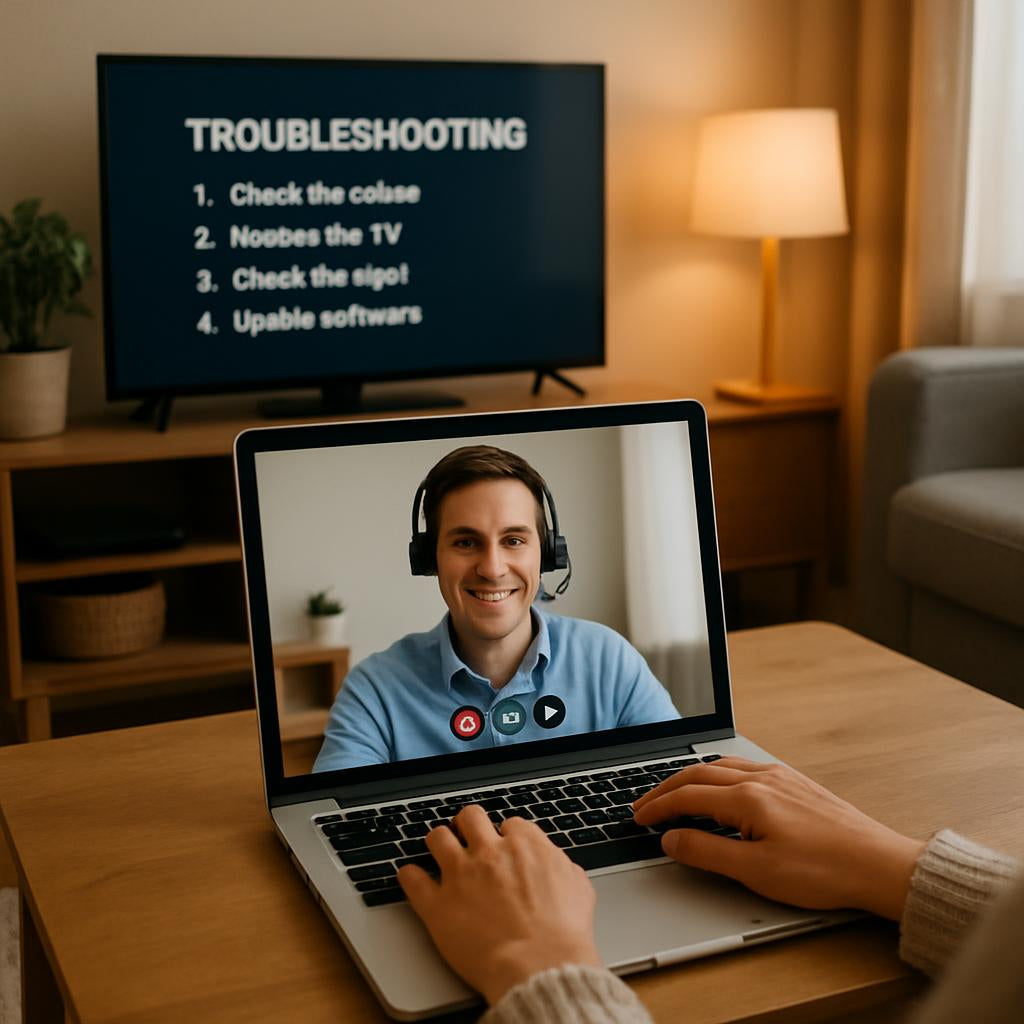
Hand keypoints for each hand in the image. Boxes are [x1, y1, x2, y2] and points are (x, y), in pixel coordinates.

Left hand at [397, 805, 601, 1003]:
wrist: (541, 965)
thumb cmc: (564, 933)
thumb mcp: (578, 888)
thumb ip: (562, 866)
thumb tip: (557, 864)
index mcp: (524, 845)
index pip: (509, 824)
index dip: (507, 836)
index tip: (504, 846)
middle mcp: (489, 852)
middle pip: (470, 817)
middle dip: (468, 825)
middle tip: (468, 837)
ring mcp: (460, 875)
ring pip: (437, 837)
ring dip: (438, 842)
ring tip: (439, 850)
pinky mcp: (437, 905)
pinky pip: (411, 878)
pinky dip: (410, 876)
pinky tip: (411, 877)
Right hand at [632, 758, 924, 919]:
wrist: (878, 864)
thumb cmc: (823, 871)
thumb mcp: (756, 871)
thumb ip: (707, 852)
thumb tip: (671, 840)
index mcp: (747, 798)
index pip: (687, 796)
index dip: (657, 808)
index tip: (637, 818)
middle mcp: (760, 778)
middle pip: (699, 774)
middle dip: (666, 789)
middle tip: (644, 804)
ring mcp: (779, 777)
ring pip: (721, 766)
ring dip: (691, 778)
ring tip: (674, 793)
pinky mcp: (795, 783)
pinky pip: (744, 767)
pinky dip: (718, 774)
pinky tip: (721, 786)